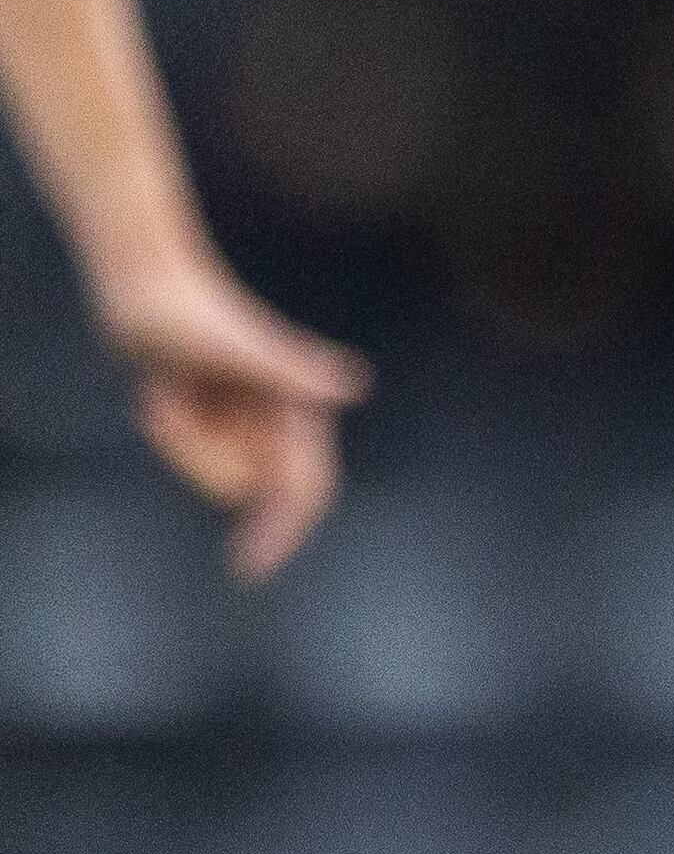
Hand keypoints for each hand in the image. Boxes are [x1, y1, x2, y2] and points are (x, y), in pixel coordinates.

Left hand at [93, 253, 369, 581]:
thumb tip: (350, 387)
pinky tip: (163, 396)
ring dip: (183, 441)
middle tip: (169, 417)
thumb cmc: (186, 310)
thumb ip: (292, 367)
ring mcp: (248, 419)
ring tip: (165, 394)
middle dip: (203, 461)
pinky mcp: (220, 416)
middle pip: (249, 486)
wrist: (143, 285)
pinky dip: (174, 433)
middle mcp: (282, 416)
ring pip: (219, 473)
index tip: (250, 567)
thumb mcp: (236, 344)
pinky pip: (197, 454)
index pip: (307, 486)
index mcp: (300, 404)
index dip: (284, 532)